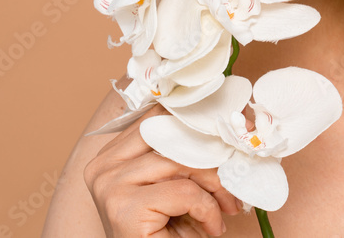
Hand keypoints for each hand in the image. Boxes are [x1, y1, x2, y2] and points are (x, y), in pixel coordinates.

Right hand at [83, 105, 241, 236]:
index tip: (238, 126)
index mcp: (112, 153)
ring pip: (184, 163)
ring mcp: (111, 185)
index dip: (203, 120)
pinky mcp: (125, 208)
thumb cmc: (163, 231)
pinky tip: (211, 226)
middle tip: (239, 170)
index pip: (162, 117)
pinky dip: (208, 210)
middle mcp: (104, 165)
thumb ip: (186, 153)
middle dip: (215, 153)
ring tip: (227, 206)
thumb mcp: (174, 184)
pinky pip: (186, 193)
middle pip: (174, 137)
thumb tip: (234, 122)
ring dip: (217, 186)